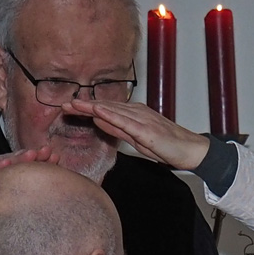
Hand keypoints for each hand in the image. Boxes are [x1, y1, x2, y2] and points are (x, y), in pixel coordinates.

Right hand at [0, 147, 54, 222]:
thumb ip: (12, 204)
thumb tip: (36, 220)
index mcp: (5, 174)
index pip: (26, 167)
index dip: (42, 164)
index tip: (59, 162)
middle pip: (18, 160)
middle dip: (36, 156)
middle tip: (52, 153)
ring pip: (2, 160)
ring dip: (18, 157)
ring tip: (33, 154)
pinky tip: (4, 163)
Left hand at [62, 100, 209, 170]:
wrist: (190, 150)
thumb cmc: (167, 146)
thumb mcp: (136, 139)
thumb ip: (117, 129)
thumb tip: (98, 120)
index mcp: (134, 114)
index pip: (106, 110)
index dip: (87, 108)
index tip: (70, 107)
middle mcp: (136, 112)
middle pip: (105, 106)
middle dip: (84, 105)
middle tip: (63, 104)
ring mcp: (141, 118)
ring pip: (112, 110)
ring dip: (91, 106)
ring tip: (73, 105)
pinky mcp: (146, 129)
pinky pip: (124, 120)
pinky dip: (109, 114)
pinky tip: (96, 110)